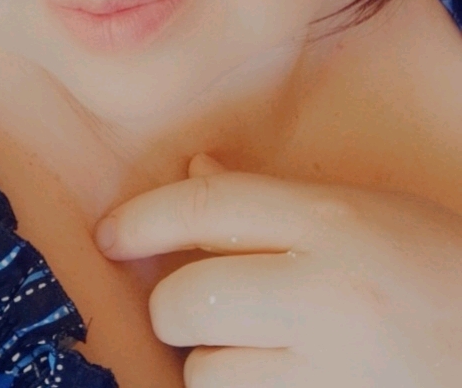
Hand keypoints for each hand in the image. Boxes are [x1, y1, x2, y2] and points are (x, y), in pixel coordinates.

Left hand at [93, 154, 461, 386]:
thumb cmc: (434, 267)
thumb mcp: (363, 210)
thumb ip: (271, 196)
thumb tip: (195, 171)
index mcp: (331, 223)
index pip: (209, 208)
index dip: (143, 218)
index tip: (110, 234)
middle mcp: (326, 294)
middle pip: (189, 298)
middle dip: (171, 303)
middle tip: (192, 301)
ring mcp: (331, 372)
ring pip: (207, 371)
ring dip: (212, 359)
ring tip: (257, 345)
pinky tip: (276, 374)